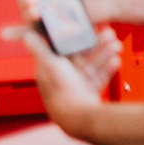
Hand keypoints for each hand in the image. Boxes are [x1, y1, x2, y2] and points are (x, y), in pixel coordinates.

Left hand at [0, 21, 118, 121]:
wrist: (77, 116)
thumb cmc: (61, 91)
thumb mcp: (50, 64)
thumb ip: (39, 48)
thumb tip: (27, 35)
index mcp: (50, 69)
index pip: (65, 49)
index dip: (77, 38)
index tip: (89, 28)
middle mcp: (63, 78)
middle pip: (82, 56)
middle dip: (97, 44)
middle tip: (109, 34)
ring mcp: (76, 86)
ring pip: (93, 65)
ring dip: (105, 54)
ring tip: (116, 46)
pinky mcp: (88, 93)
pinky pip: (100, 77)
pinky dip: (108, 69)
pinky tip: (115, 61)